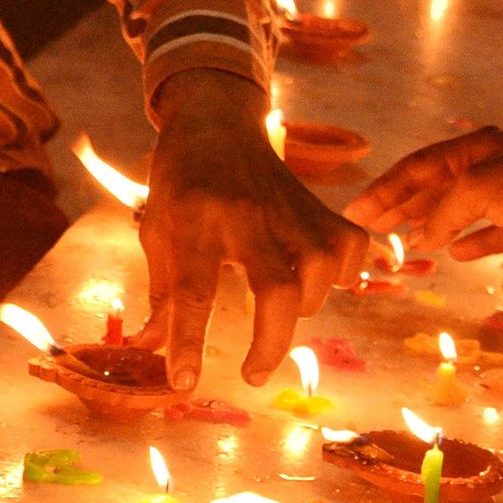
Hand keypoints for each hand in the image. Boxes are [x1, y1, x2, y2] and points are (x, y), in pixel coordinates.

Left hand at [139, 73, 367, 385]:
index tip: (185, 383)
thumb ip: (161, 291)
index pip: (191, 293)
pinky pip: (349, 247)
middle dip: (269, 344)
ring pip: (318, 271)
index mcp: (193, 221)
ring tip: (279, 309)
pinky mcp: (317, 203)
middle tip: (252, 374)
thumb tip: (154, 348)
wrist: (214, 119)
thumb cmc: (178, 180)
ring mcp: (289, 207)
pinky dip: (342, 273)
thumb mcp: (156, 230)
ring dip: (302, 307)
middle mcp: (245, 215)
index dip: (187, 343)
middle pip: (276, 290)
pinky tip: (320, 279)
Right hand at [346, 126, 502, 262]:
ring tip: (403, 242)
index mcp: (473, 150)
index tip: (356, 211)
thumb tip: (424, 237)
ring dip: (430, 226)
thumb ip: (444, 210)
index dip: (384, 189)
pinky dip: (471, 244)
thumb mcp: (480, 187)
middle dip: (401, 207)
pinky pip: (490, 235)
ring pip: (458, 213)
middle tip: (370, 228)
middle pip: (433, 189)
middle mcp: (487, 170)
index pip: (417, 168)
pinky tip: (454, 254)